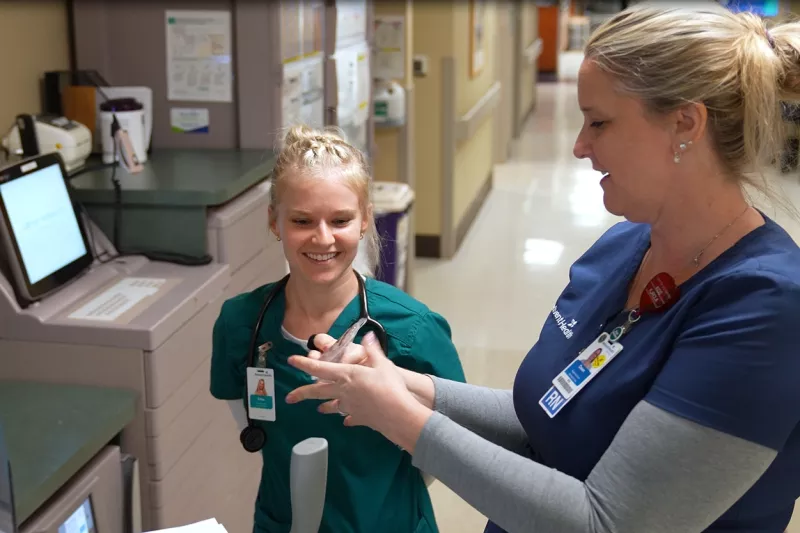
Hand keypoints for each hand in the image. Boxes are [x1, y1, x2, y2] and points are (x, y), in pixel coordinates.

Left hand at [286, 332, 431, 451]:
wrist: (397, 414)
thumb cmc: (389, 386)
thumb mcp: (382, 364)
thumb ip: (373, 350)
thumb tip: (368, 335)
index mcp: (346, 375)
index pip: (320, 368)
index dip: (304, 363)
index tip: (291, 361)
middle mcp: (343, 391)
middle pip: (317, 392)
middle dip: (301, 394)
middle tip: (289, 398)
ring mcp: (349, 406)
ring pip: (332, 406)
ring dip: (325, 406)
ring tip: (319, 409)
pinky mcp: (358, 418)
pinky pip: (350, 417)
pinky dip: (347, 418)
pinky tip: (347, 421)